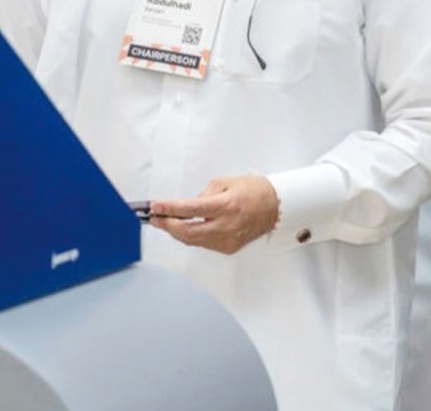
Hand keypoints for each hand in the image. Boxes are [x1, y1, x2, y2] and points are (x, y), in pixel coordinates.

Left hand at [149, 175, 280, 254]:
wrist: (275, 207)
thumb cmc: (254, 191)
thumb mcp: (226, 182)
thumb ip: (204, 194)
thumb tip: (187, 206)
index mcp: (225, 206)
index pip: (190, 209)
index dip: (170, 209)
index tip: (156, 206)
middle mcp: (226, 226)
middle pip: (187, 231)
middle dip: (167, 225)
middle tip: (155, 217)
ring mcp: (227, 240)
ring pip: (193, 240)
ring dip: (177, 231)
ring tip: (166, 222)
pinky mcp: (228, 248)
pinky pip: (203, 243)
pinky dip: (192, 236)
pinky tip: (186, 228)